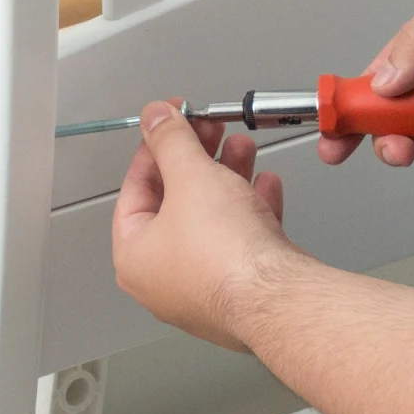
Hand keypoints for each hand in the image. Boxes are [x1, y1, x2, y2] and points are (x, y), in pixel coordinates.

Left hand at [110, 103, 302, 351]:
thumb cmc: (224, 253)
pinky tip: (267, 185)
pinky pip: (242, 241)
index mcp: (135, 257)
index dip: (155, 148)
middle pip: (176, 204)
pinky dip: (252, 209)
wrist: (278, 297)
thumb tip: (154, 116)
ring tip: (244, 148)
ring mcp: (206, 287)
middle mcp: (165, 279)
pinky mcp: (243, 290)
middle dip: (198, 159)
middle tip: (211, 130)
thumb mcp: (190, 176)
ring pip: (212, 220)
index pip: (135, 190)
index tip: (172, 122)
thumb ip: (171, 140)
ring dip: (228, 178)